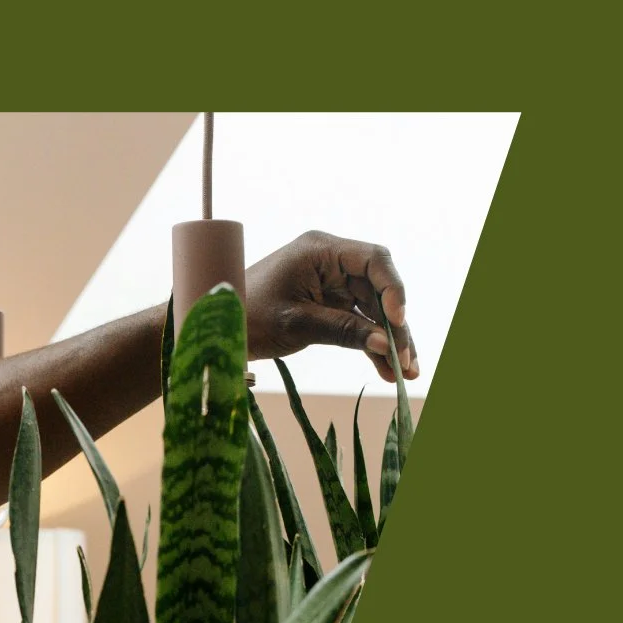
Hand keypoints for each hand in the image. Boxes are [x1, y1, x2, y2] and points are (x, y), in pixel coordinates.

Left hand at [244, 232, 417, 381]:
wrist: (216, 327)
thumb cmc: (246, 315)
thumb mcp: (296, 323)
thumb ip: (343, 330)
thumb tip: (385, 345)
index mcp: (320, 250)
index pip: (373, 259)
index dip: (393, 289)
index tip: (397, 321)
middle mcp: (330, 261)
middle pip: (379, 288)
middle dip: (395, 325)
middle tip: (406, 360)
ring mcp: (331, 283)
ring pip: (373, 309)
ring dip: (388, 340)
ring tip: (405, 372)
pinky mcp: (328, 304)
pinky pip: (358, 322)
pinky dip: (370, 344)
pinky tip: (387, 370)